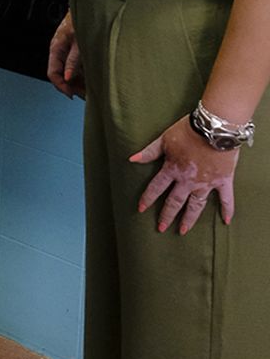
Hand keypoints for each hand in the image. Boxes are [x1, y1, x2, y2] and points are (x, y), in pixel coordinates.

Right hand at [47, 12, 83, 97]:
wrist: (90, 8)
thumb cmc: (83, 21)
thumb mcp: (79, 43)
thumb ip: (73, 61)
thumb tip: (68, 78)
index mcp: (56, 49)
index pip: (53, 74)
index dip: (61, 86)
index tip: (72, 94)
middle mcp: (59, 52)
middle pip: (61, 75)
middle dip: (72, 86)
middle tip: (85, 94)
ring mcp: (66, 52)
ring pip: (68, 72)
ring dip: (78, 82)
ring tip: (91, 89)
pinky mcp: (74, 51)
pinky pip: (75, 67)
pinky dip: (82, 74)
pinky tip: (91, 79)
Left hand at [131, 116, 236, 232]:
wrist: (215, 127)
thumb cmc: (189, 130)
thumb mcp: (165, 139)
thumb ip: (149, 152)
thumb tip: (131, 159)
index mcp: (172, 170)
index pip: (156, 188)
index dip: (147, 198)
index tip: (141, 209)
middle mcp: (188, 180)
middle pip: (175, 201)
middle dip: (167, 215)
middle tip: (161, 228)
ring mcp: (206, 183)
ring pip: (196, 205)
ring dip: (189, 219)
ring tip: (183, 230)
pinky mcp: (223, 180)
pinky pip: (226, 198)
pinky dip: (227, 209)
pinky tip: (226, 221)